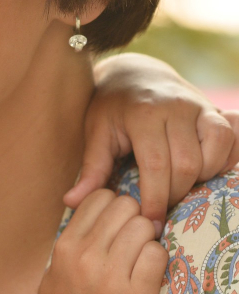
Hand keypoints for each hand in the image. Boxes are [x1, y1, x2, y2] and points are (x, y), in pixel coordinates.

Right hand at [38, 189, 166, 293]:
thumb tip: (84, 208)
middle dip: (133, 218)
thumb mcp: (54, 274)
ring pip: (143, 226)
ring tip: (141, 253)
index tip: (116, 220)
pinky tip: (150, 271)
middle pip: (124, 206)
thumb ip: (69, 242)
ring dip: (147, 238)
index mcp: (65, 247)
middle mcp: (86, 256)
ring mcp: (111, 277)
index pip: (98, 198)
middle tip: (133, 236)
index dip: (113, 205)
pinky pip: (156, 254)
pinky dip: (158, 259)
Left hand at [66, 53, 238, 230]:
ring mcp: (198, 106)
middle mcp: (175, 107)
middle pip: (186, 165)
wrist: (134, 73)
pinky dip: (220, 161)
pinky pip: (229, 140)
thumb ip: (91, 169)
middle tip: (161, 204)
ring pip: (214, 152)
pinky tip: (200, 171)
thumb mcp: (96, 132)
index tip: (150, 220)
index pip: (155, 165)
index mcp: (142, 114)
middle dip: (175, 193)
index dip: (155, 198)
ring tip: (179, 185)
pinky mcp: (214, 109)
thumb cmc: (111, 107)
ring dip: (201, 178)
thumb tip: (70, 201)